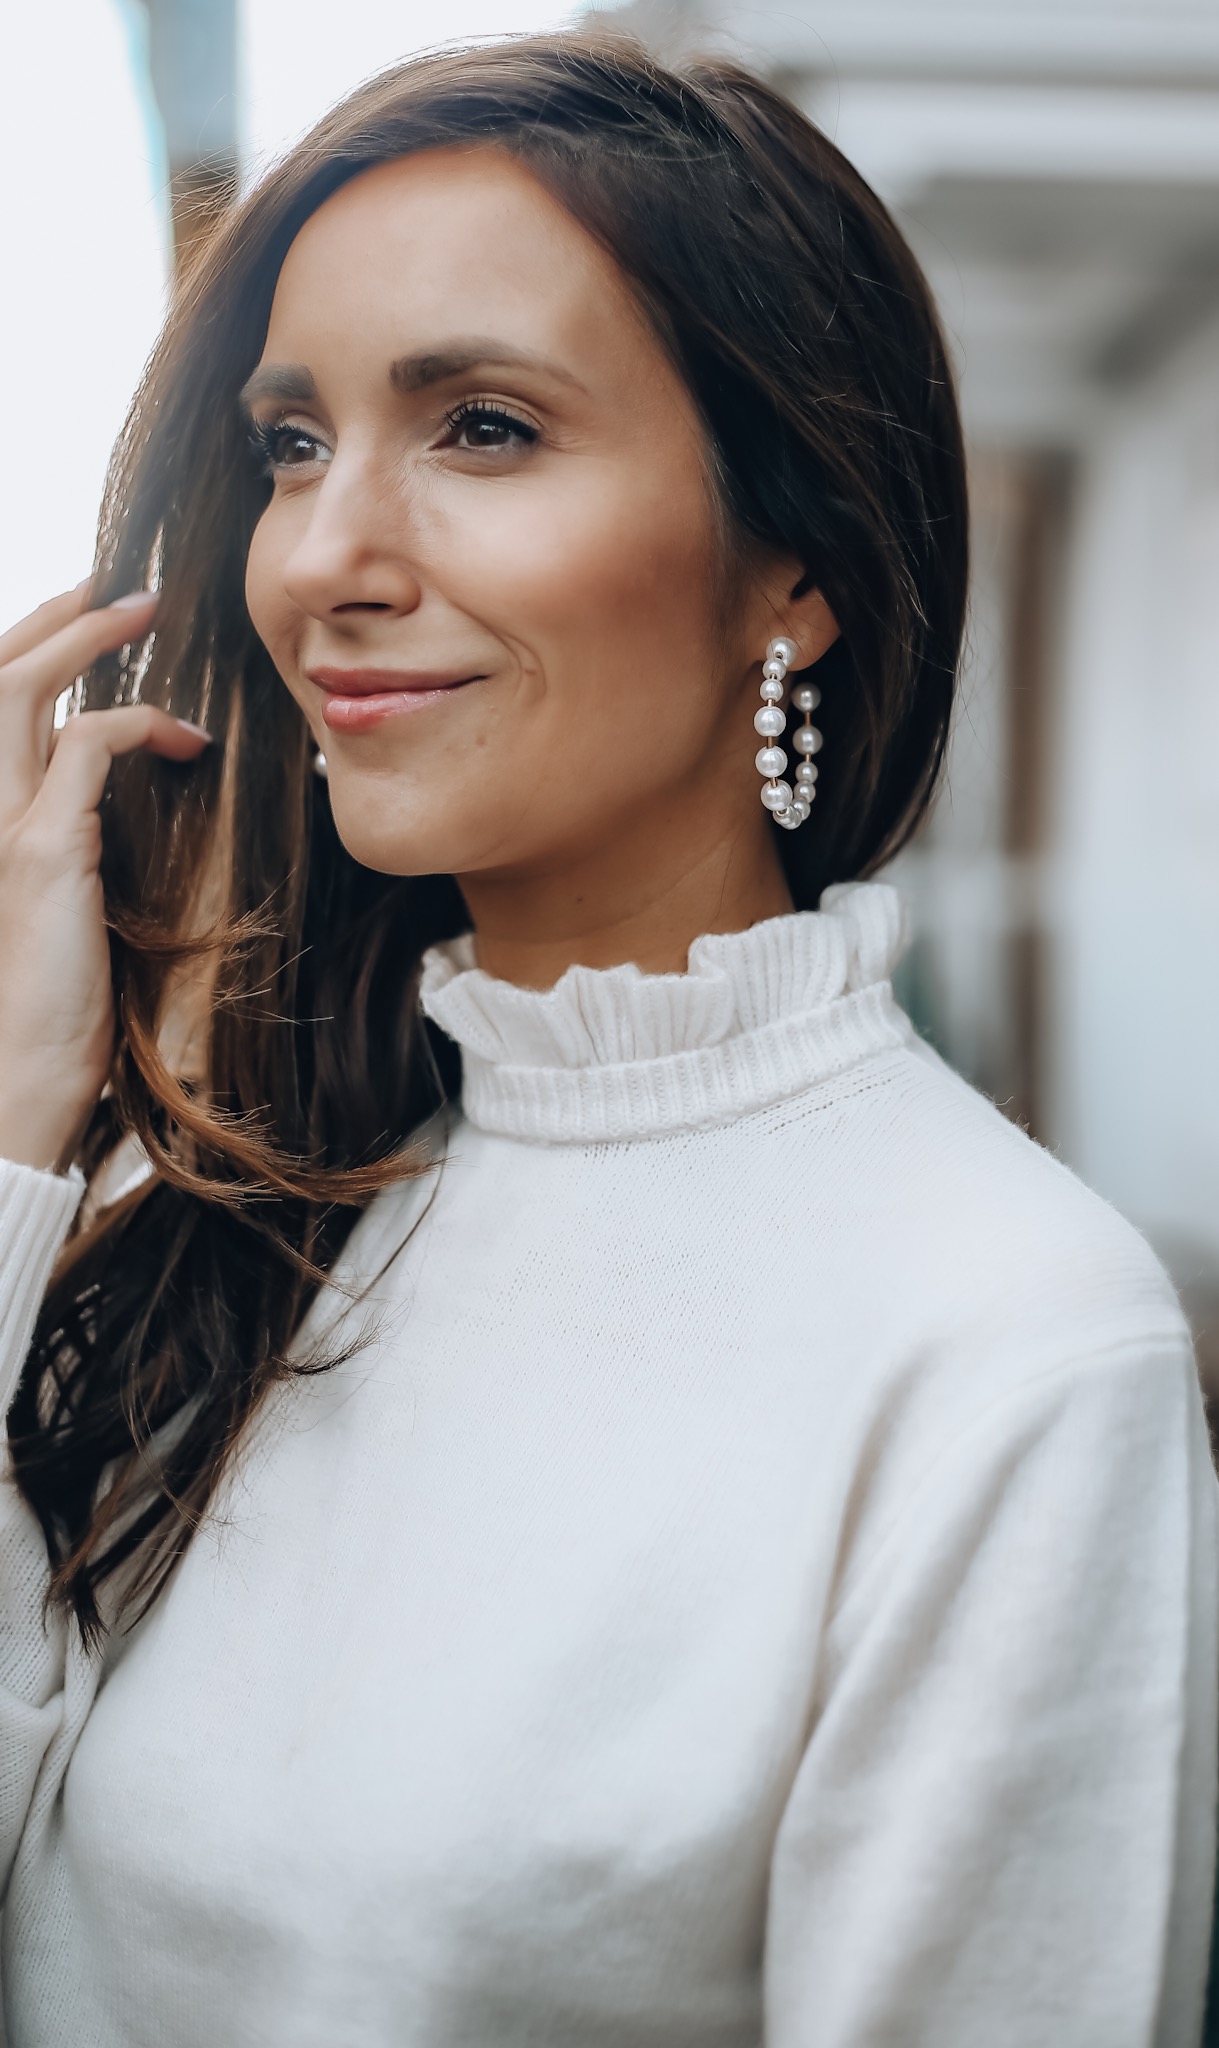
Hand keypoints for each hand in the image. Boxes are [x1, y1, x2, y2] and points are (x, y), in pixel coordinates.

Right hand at [0, 584, 210, 1172]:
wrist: (29, 1072)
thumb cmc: (60, 1002)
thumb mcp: (70, 902)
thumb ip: (81, 839)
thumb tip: (135, 794)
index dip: (33, 649)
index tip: (89, 615)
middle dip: (55, 617)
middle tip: (119, 585)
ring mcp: (0, 823)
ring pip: (23, 692)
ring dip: (84, 638)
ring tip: (140, 607)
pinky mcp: (41, 849)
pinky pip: (87, 747)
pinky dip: (137, 725)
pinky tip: (186, 741)